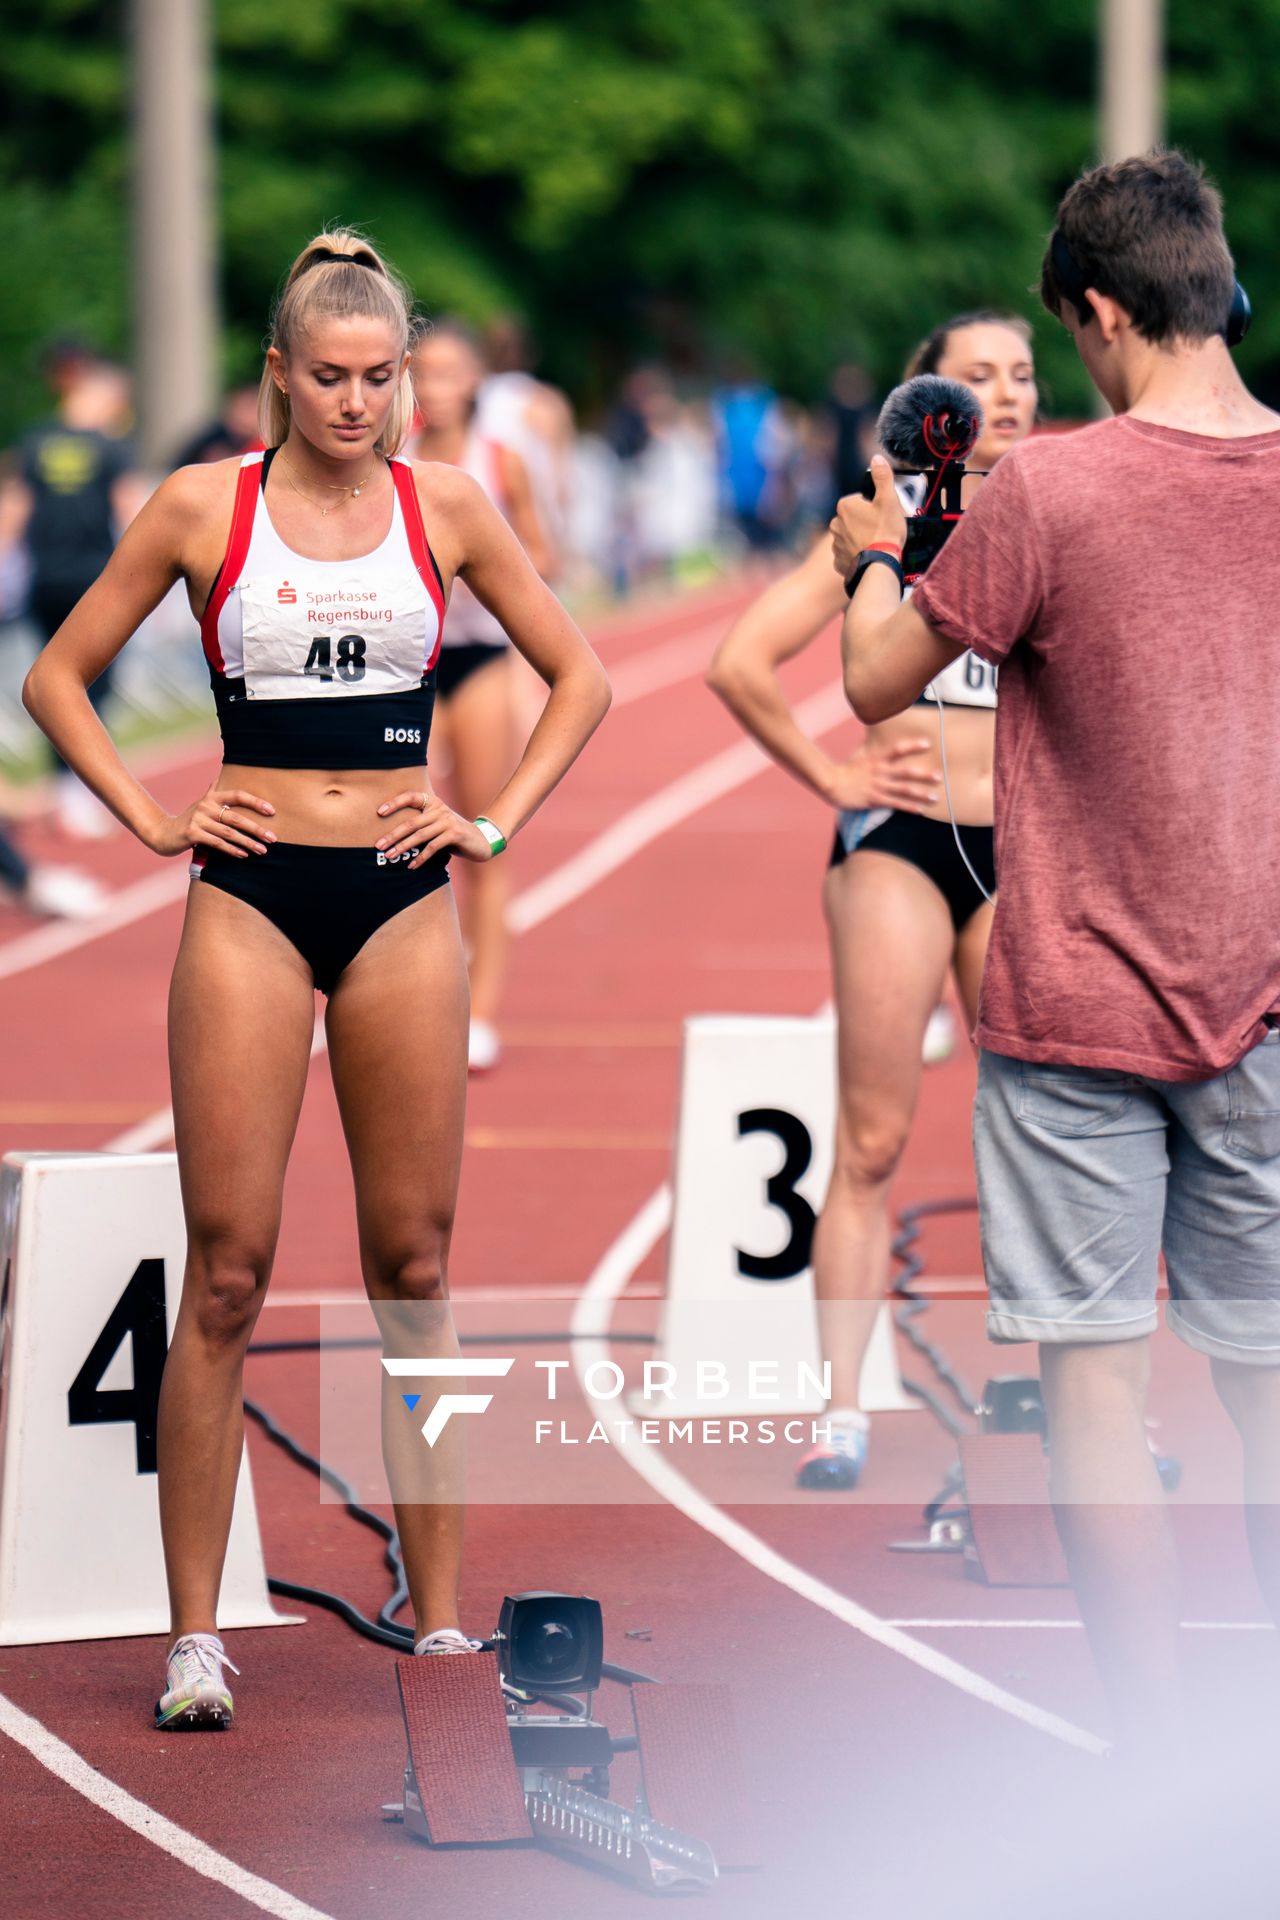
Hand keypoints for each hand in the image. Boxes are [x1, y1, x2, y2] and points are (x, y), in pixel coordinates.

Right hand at [147, 782, 276, 858]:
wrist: (163, 833)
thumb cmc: (189, 819)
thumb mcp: (202, 804)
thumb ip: (213, 791)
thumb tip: (221, 775)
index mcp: (211, 798)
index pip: (237, 795)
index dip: (256, 802)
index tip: (272, 811)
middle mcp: (205, 806)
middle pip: (236, 817)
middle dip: (257, 829)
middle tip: (273, 838)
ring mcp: (198, 820)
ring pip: (229, 833)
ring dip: (248, 842)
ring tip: (263, 850)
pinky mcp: (192, 835)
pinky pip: (217, 843)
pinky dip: (232, 850)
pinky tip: (244, 855)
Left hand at [375, 783, 493, 865]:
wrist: (480, 840)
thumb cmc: (452, 834)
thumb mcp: (437, 823)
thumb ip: (421, 823)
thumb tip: (393, 835)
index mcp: (433, 802)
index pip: (411, 797)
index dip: (394, 803)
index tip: (379, 813)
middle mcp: (440, 809)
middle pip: (411, 822)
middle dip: (393, 835)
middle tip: (379, 845)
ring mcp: (448, 821)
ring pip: (420, 836)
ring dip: (403, 847)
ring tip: (391, 856)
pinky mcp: (454, 834)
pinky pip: (432, 847)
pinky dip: (421, 857)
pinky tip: (412, 865)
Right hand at [828, 737, 940, 812]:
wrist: (832, 784)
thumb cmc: (846, 768)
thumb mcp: (860, 754)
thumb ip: (873, 746)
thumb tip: (878, 732)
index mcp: (877, 758)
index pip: (897, 749)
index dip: (913, 746)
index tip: (928, 744)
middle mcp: (880, 772)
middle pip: (906, 772)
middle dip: (924, 775)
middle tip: (939, 776)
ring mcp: (878, 786)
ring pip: (904, 790)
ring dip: (921, 794)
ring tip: (935, 797)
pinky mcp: (875, 799)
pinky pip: (895, 804)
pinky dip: (909, 807)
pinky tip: (921, 810)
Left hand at [831, 456, 907, 580]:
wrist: (879, 565)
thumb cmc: (885, 531)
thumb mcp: (889, 499)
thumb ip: (882, 476)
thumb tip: (876, 458)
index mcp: (845, 506)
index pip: (861, 501)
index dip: (875, 507)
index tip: (884, 515)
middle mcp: (835, 524)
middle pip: (855, 519)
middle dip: (866, 523)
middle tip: (882, 531)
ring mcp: (836, 545)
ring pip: (851, 537)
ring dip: (861, 539)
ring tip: (877, 545)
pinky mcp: (839, 562)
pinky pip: (849, 555)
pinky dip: (857, 555)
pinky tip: (869, 556)